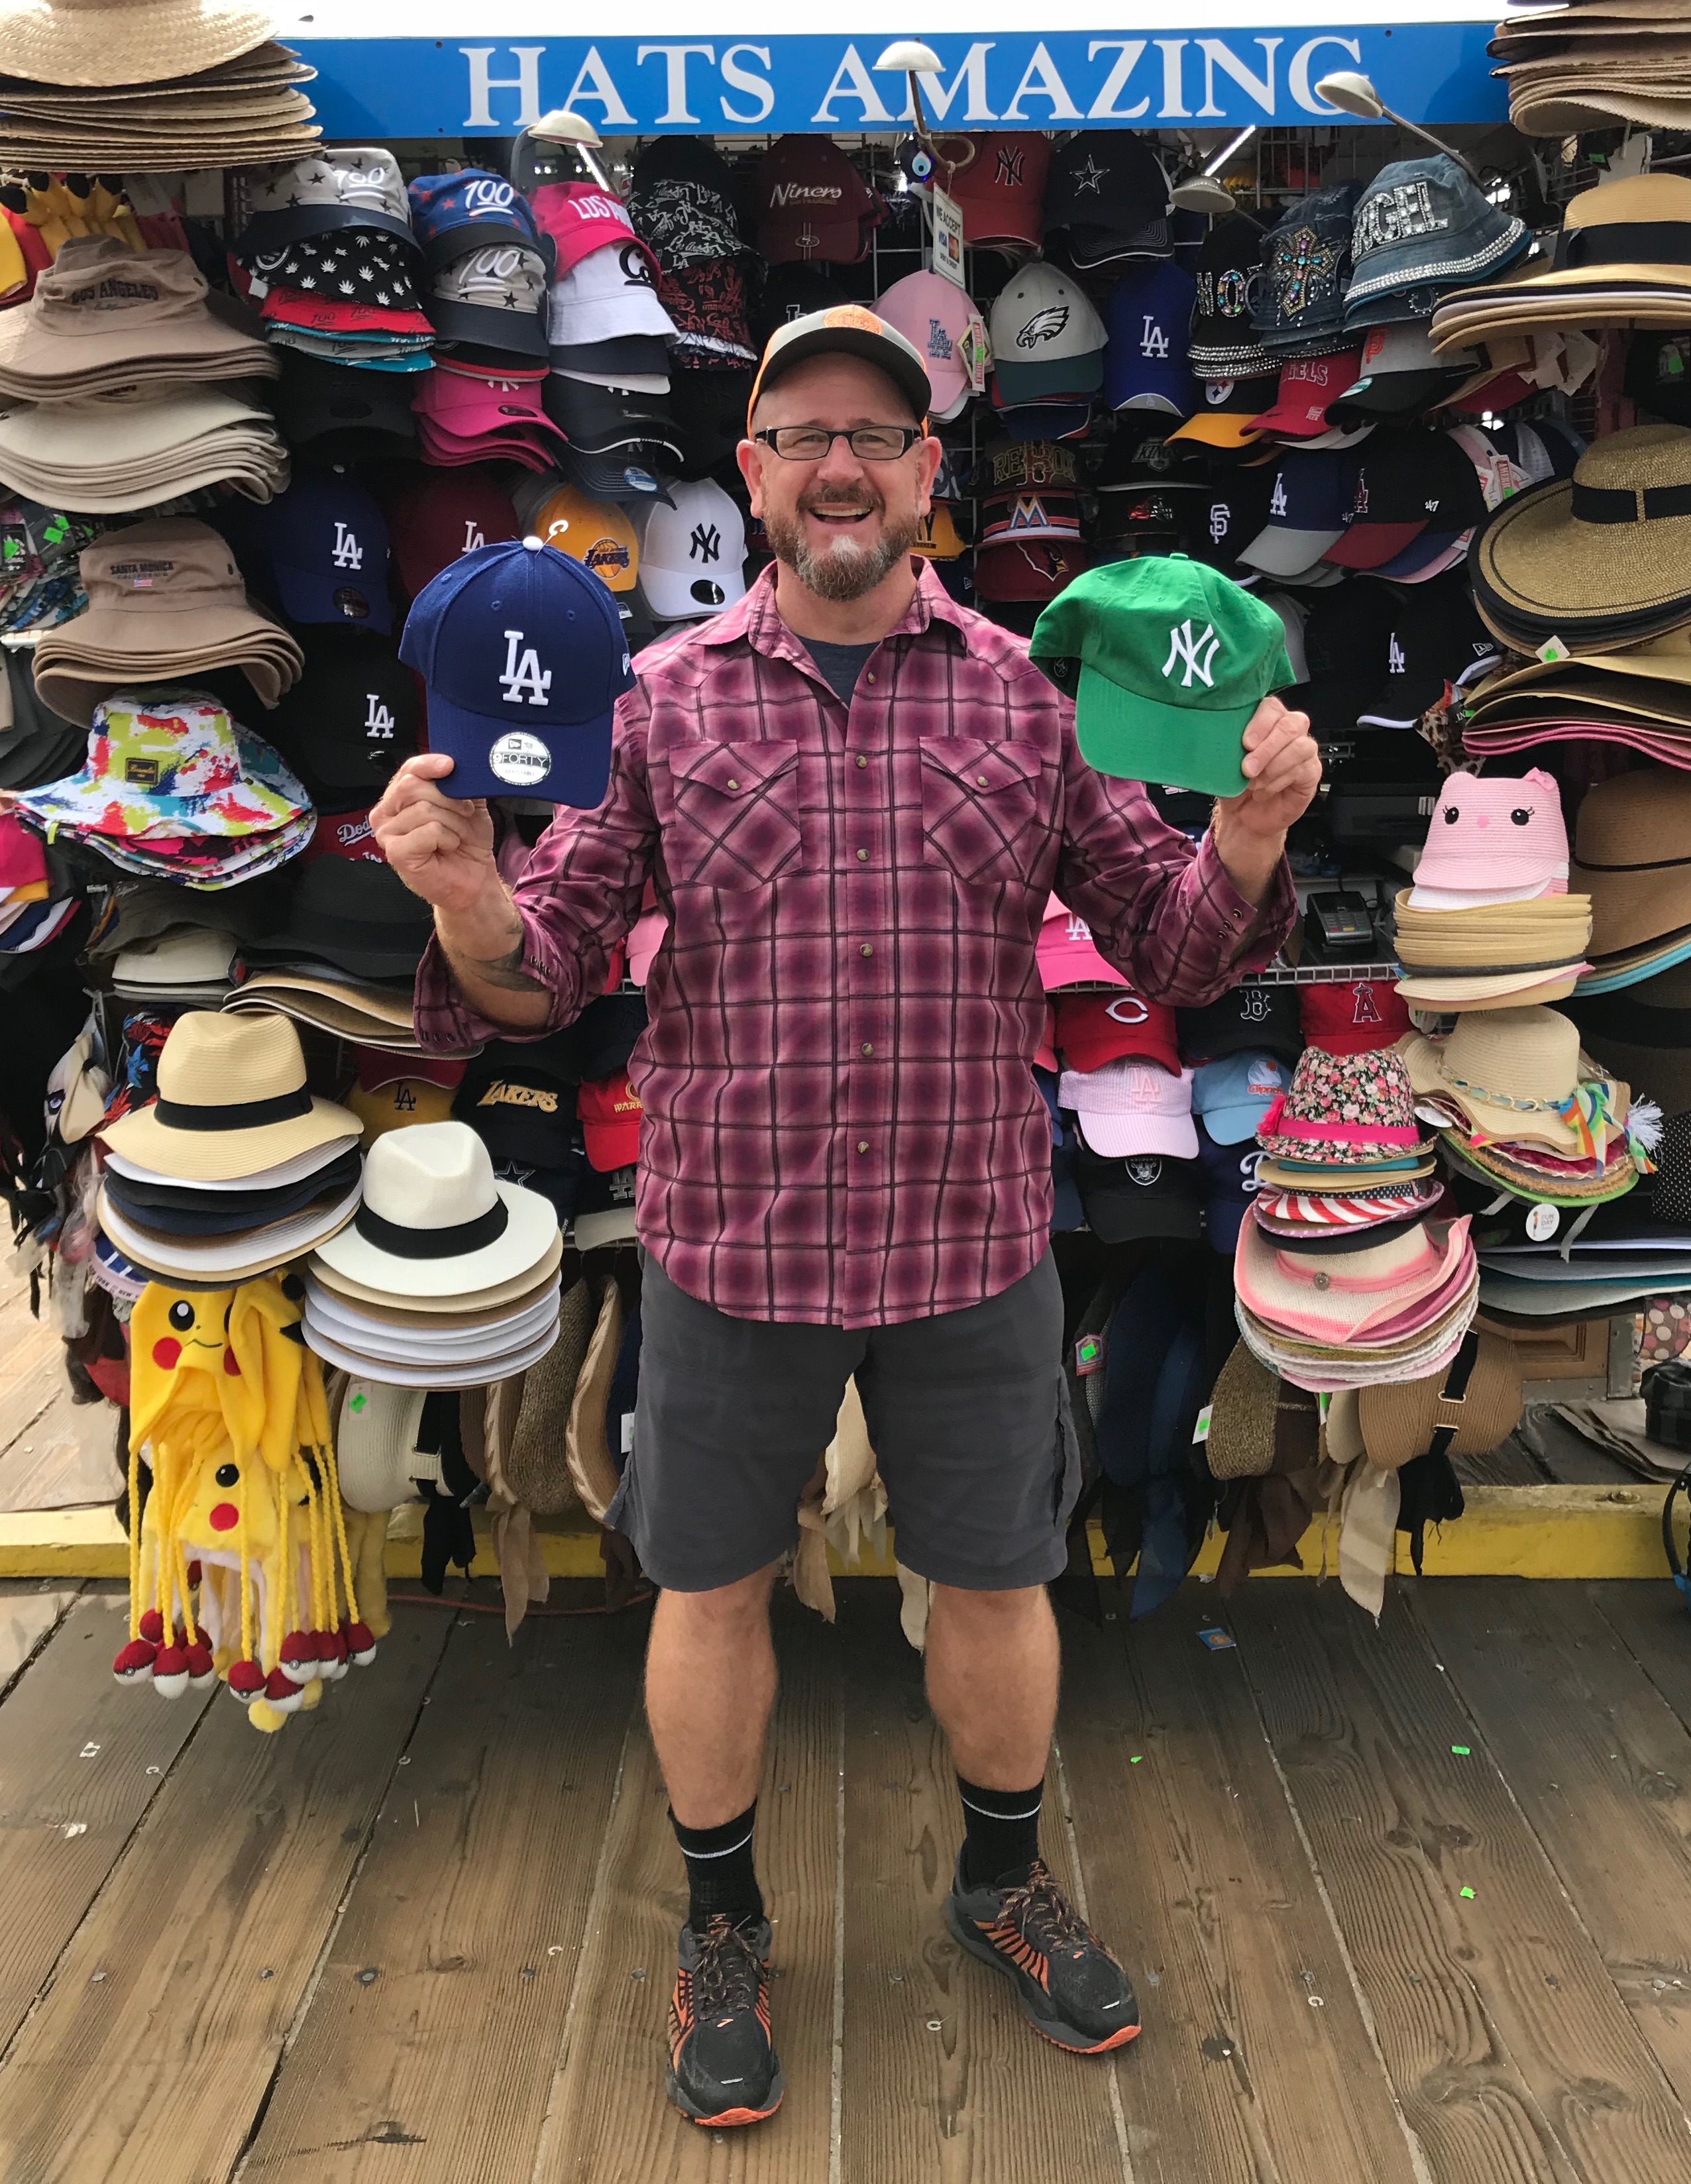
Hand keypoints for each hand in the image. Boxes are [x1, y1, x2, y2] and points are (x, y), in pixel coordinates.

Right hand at [370, 753, 499, 917]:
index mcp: (399, 797)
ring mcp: (387, 834)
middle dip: (449, 799)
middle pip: (413, 786)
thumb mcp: (469, 804)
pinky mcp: (396, 852)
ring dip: (453, 823)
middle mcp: (387, 813)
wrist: (473, 878)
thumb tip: (459, 764)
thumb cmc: (466, 842)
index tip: (450, 766)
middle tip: (464, 815)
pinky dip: (448, 838)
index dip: (429, 765)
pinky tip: (448, 847)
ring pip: (424, 809)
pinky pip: (429, 830)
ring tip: (456, 836)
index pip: (407, 770)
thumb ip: (460, 782)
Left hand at [1218, 695, 1321, 842]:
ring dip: (1273, 767)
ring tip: (1253, 784)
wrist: (1244, 816)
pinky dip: (1279, 781)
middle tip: (1247, 769)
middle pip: (1289, 725)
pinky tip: (1263, 791)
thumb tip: (1220, 739)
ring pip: (1300, 747)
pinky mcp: (1312, 770)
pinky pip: (1303, 769)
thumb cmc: (1235, 785)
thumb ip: (1227, 747)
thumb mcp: (1224, 764)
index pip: (1271, 707)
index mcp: (1266, 719)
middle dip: (1266, 749)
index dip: (1260, 723)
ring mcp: (1304, 749)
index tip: (1245, 743)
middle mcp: (1289, 729)